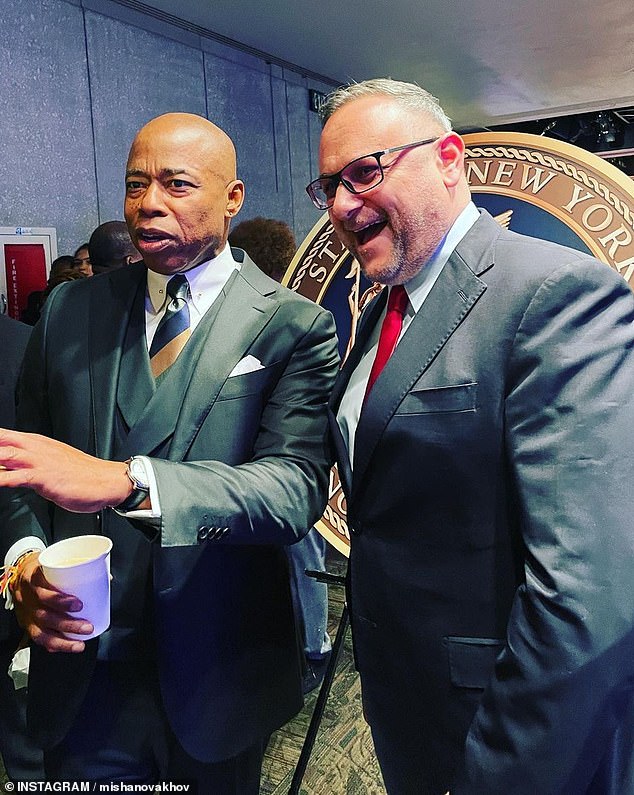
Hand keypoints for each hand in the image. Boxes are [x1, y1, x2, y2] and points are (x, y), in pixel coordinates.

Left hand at [0, 428, 130, 511]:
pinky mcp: (44, 477)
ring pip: (3, 454)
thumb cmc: (83, 475)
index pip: (2, 435)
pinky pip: (14, 477)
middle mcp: (35, 448)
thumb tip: (9, 468)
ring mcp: (39, 461)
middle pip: (0, 440)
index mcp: (36, 442)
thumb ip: (28, 464)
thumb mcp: (51, 465)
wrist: (108, 481)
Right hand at [11, 552, 92, 652]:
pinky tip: (66, 647)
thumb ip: (77, 570)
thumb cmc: (42, 568)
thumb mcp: (54, 562)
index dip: (60, 600)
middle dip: (67, 624)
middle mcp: (27, 598)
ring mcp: (26, 613)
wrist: (17, 572)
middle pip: (45, 615)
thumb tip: (107, 578)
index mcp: (33, 579)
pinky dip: (52, 644)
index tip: (79, 605)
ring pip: (40, 631)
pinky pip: (37, 638)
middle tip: (88, 626)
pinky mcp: (26, 623)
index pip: (43, 591)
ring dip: (62, 640)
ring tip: (80, 644)